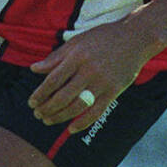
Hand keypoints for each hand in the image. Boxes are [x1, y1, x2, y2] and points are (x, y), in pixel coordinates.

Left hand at [27, 19, 156, 132]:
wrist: (135, 38)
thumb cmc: (103, 38)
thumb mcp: (77, 41)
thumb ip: (55, 57)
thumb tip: (34, 69)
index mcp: (77, 56)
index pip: (53, 80)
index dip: (40, 93)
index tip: (31, 102)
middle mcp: (89, 70)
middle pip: (63, 96)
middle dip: (47, 108)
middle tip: (37, 114)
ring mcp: (103, 82)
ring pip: (77, 106)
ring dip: (60, 117)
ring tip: (48, 120)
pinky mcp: (114, 91)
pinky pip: (96, 111)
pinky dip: (83, 122)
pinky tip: (71, 128)